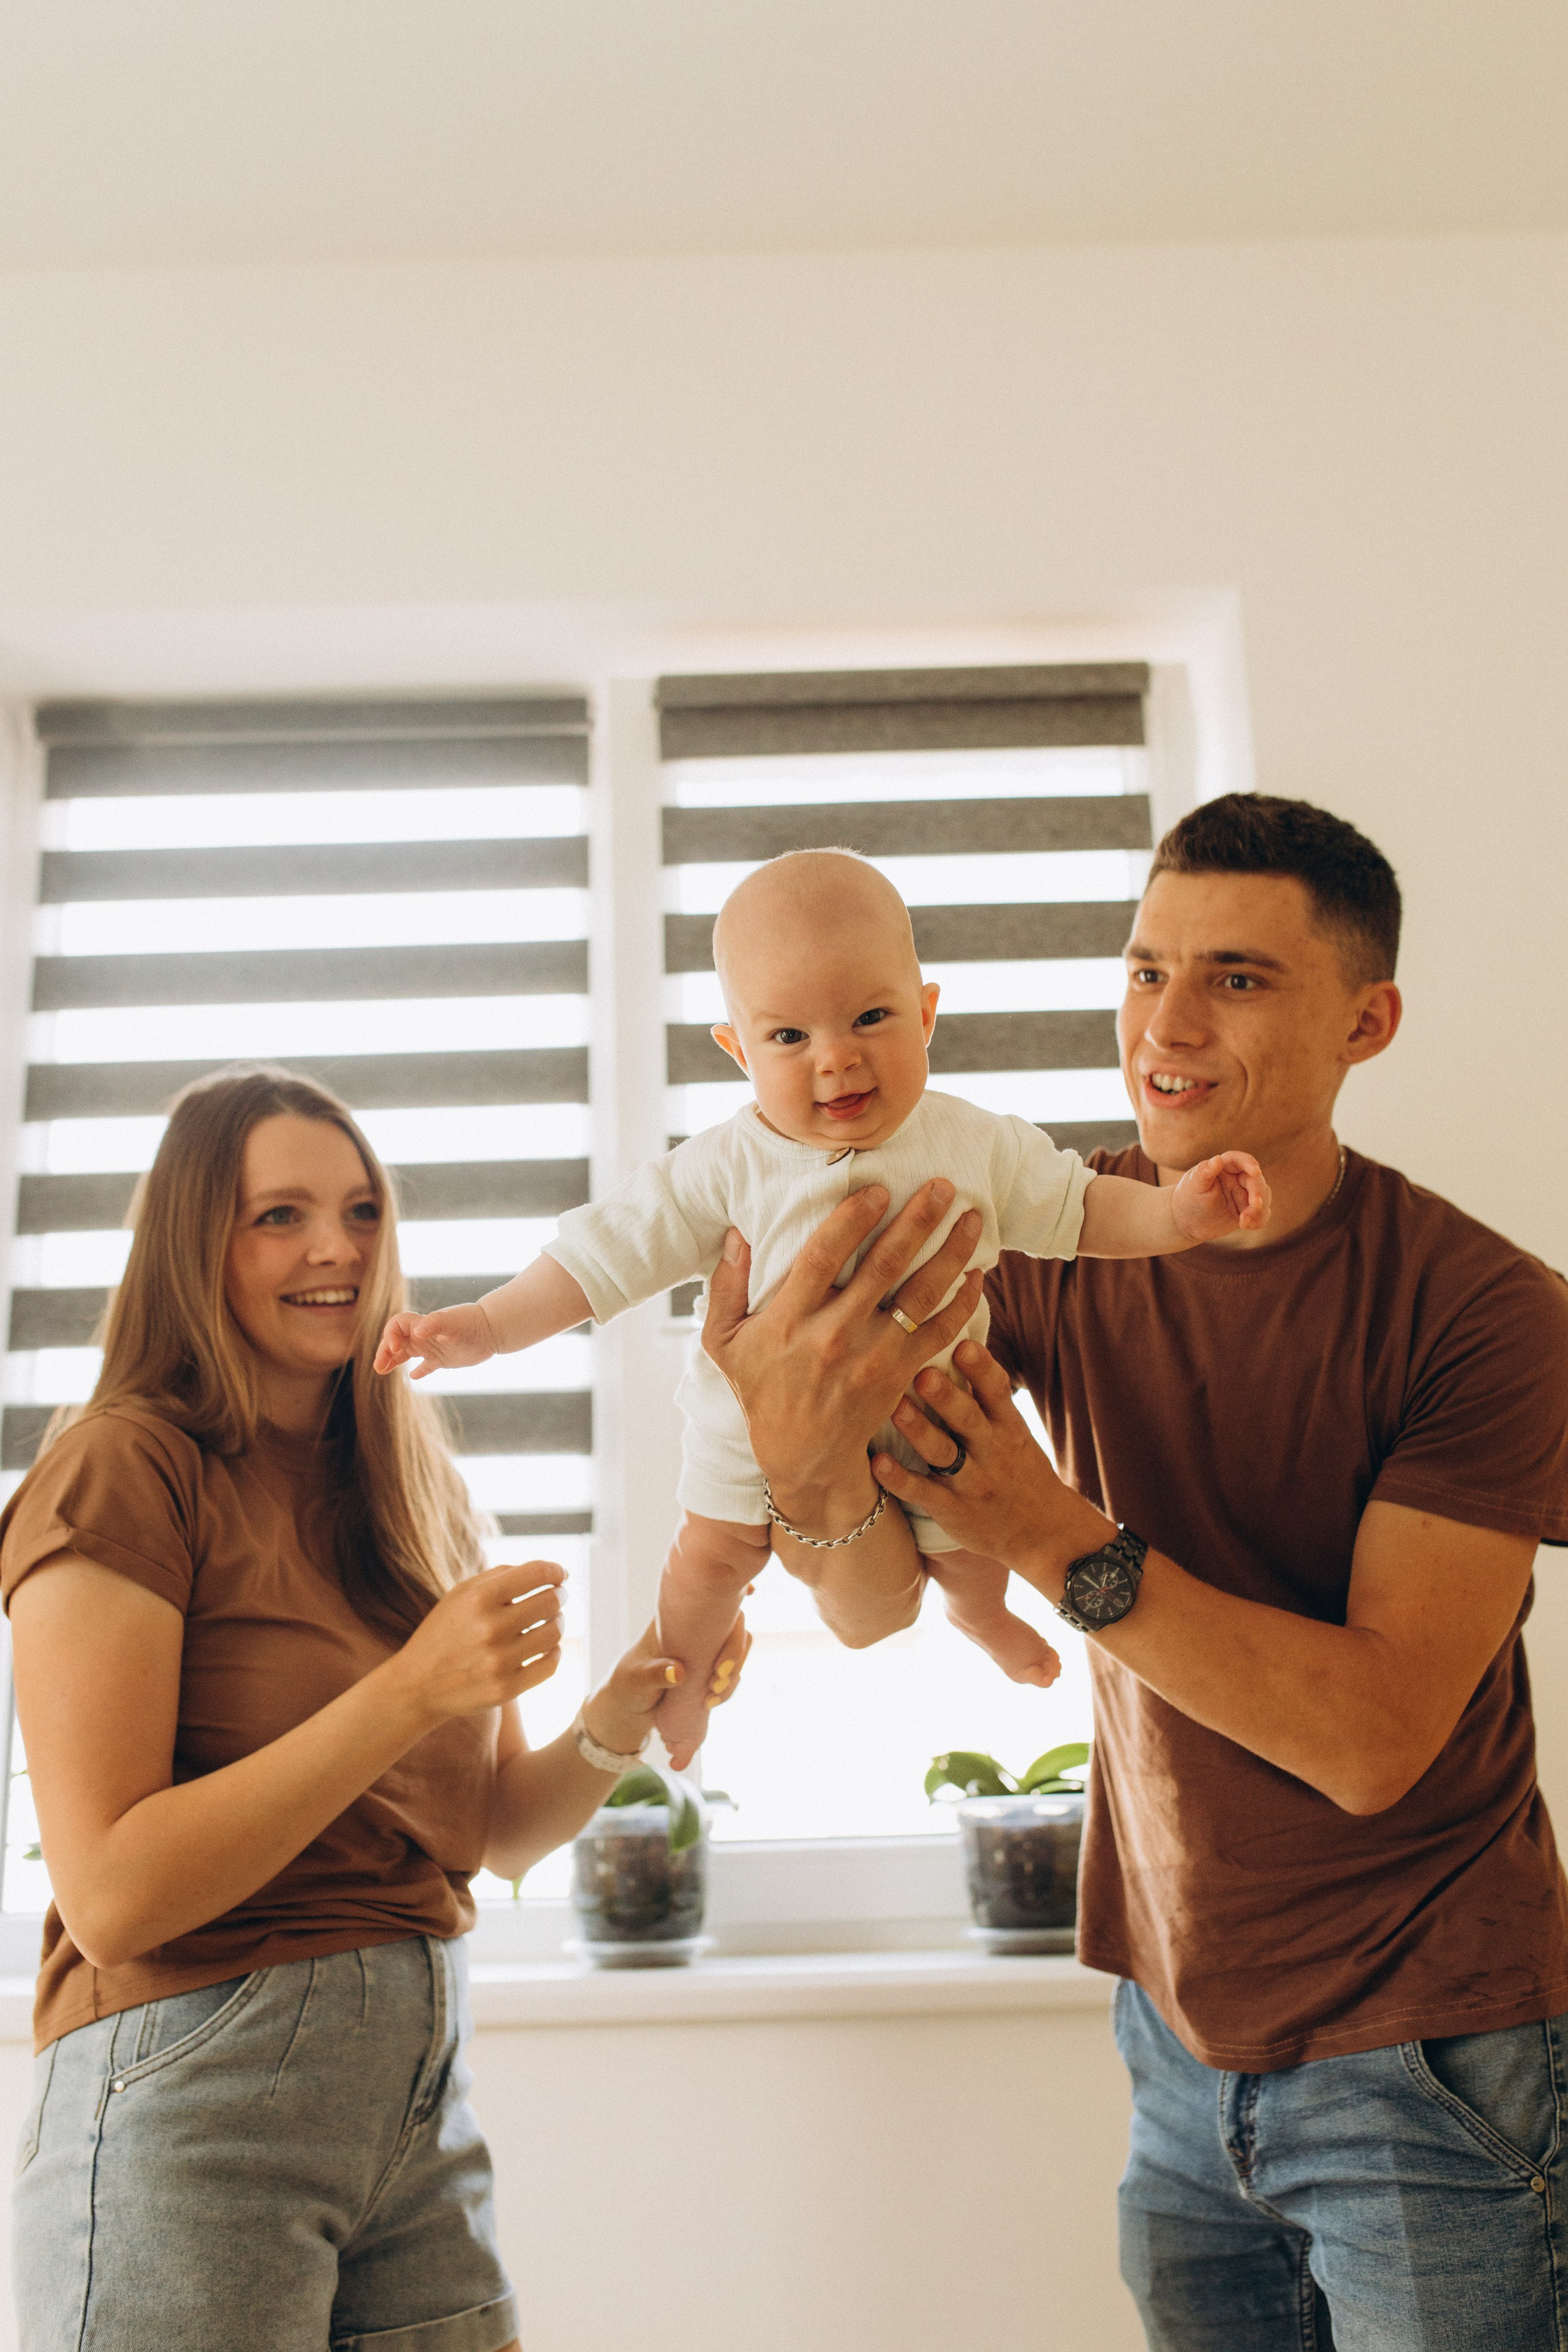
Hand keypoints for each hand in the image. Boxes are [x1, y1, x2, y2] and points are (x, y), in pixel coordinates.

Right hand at [375, 1301, 496, 1378]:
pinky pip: (426, 1365)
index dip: (390, 1335)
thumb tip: (417, 1331)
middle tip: (379, 1367)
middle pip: (396, 1341)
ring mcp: (433, 1347)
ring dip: (393, 1361)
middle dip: (384, 1352)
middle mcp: (424, 1335)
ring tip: (382, 1371)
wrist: (492, 1329)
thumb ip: (434, 1324)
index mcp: (422, 1325)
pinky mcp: (443, 1359)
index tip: (395, 1349)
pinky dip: (419, 1370)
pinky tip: (413, 1377)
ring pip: (406, 1353)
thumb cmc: (472, 1323)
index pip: (396, 1326)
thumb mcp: (453, 1323)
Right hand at [386, 1560, 564, 1729]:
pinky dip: (554, 1653)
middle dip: (559, 1596)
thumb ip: (503, 1575)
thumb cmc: (445, 1631)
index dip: (556, 1571)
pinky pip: (550, 1665)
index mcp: (478, 1598)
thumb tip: (551, 1572)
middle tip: (557, 1597)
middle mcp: (489, 1628)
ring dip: (558, 1623)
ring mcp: (498, 1661)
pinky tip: (545, 1649)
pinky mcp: (505, 1689)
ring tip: (550, 1622)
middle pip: (551, 1602)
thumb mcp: (461, 1594)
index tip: (560, 1575)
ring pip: (554, 1633)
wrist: (416, 1685)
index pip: (537, 1573)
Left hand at [582, 1613, 752, 1758]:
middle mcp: (696, 1630)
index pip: (709, 1600)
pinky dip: (728, 1688)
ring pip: (736, 1652)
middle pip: (734, 1627)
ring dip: (733, 1674)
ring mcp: (707, 1651)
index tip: (741, 1617)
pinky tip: (709, 1703)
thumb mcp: (636, 1679)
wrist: (631, 1707)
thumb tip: (679, 1672)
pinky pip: (732, 1675)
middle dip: (734, 1654)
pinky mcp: (711, 1671)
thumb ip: (654, 1674)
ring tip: (711, 1695)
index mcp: (677, 1619)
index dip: (730, 1606)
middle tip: (718, 1680)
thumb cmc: (628, 1683)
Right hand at [701, 1180, 985, 1513]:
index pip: (822, 1257)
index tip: (877, 1189)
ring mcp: (872, 1359)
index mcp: (789, 1321)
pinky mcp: (899, 1376)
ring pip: (921, 1297)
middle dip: (917, 1221)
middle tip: (943, 1186)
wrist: (801, 1455)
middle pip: (883, 1268)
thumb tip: (735, 1234)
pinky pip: (940, 1334)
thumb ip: (725, 1287)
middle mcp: (834, 1337)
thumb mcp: (723, 1342)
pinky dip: (963, 1304)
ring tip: (972, 1218)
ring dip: (951, 1254)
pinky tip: (978, 1274)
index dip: (851, 1220)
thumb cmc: (761, 1389)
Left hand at [873, 1342, 1112, 1590]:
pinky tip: (878, 1463)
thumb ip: (985, 1394)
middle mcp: (990, 1450)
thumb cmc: (1018, 1469)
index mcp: (1007, 1426)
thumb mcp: (1012, 1429)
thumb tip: (955, 1338)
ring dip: (919, 1431)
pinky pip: (922, 1492)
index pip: (997, 1391)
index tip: (964, 1345)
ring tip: (895, 1408)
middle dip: (947, 1397)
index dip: (982, 1368)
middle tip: (923, 1373)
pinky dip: (900, 1478)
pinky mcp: (950, 1508)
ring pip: (943, 1453)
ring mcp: (970, 1481)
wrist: (1039, 1530)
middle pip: (968, 1419)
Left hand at [1170, 1151, 1269, 1241]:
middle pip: (1256, 1180)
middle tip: (1254, 1206)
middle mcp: (1237, 1178)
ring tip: (1244, 1222)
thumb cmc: (1188, 1199)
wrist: (1187, 1222)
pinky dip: (1259, 1220)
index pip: (1241, 1160)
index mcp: (1224, 1166)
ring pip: (1264, 1196)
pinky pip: (1262, 1213)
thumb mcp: (1194, 1186)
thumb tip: (1217, 1159)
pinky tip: (1247, 1226)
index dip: (1250, 1164)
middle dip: (1258, 1192)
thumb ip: (1205, 1172)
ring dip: (1259, 1209)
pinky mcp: (1248, 1209)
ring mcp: (1245, 1194)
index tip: (1255, 1172)